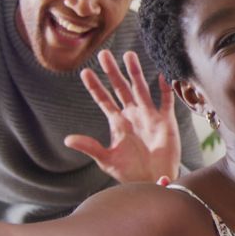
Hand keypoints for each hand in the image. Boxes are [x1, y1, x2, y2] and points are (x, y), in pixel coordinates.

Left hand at [66, 50, 181, 182]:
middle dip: (112, 72)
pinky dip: (165, 88)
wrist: (154, 181)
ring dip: (135, 72)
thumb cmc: (130, 173)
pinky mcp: (166, 121)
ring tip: (129, 55)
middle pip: (120, 88)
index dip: (95, 86)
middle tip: (103, 54)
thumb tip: (68, 140)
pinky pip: (166, 100)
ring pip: (141, 88)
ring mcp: (149, 116)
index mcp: (118, 123)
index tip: (85, 72)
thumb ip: (90, 147)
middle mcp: (133, 115)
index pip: (104, 100)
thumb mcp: (106, 160)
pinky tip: (163, 73)